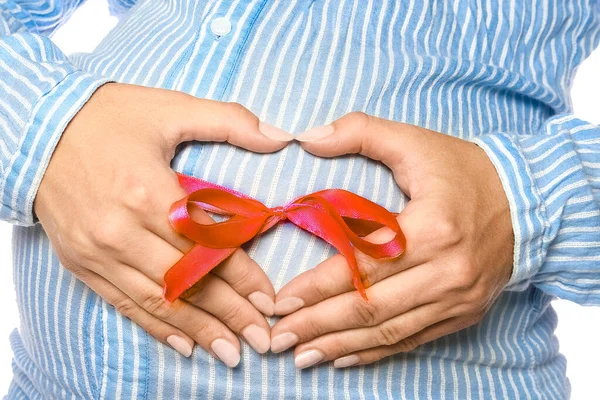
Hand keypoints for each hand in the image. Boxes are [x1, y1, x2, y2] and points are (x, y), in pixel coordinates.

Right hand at [34, 83, 292, 366]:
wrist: (35, 131)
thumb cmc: (108, 117)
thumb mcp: (170, 107)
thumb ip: (229, 121)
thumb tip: (280, 137)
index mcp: (146, 191)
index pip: (207, 246)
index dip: (242, 276)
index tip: (268, 298)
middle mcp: (121, 230)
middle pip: (186, 282)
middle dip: (229, 313)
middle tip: (262, 338)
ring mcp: (98, 252)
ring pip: (158, 301)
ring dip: (198, 329)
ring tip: (231, 353)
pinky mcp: (82, 264)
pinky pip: (124, 303)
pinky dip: (156, 327)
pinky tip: (185, 343)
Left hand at [269, 112, 513, 368]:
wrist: (530, 203)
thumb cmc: (465, 171)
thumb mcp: (415, 141)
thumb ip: (360, 131)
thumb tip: (307, 137)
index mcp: (431, 228)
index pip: (361, 266)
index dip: (316, 287)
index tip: (280, 301)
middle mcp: (446, 271)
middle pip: (370, 307)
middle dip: (318, 325)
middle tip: (277, 338)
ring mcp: (457, 298)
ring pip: (388, 331)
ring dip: (340, 346)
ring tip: (301, 356)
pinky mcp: (463, 313)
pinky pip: (412, 339)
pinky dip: (375, 351)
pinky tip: (344, 358)